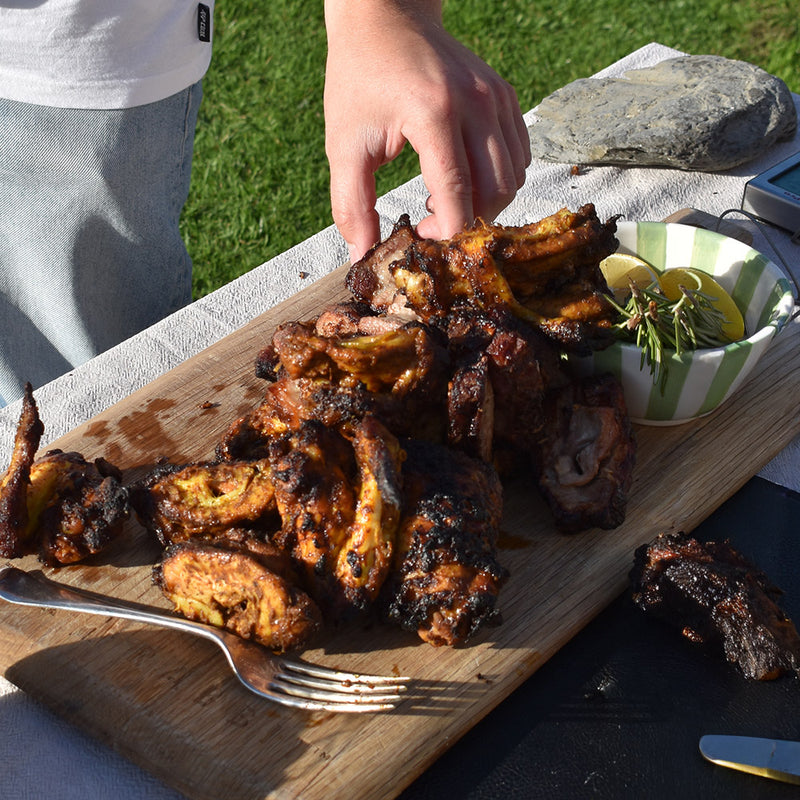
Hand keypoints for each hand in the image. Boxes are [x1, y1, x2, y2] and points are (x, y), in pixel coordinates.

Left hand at [323, 0, 530, 261]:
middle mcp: (476, 104)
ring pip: (513, 178)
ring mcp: (496, 98)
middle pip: (495, 193)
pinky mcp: (505, 97)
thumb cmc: (359, 80)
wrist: (384, 17)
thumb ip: (351, 206)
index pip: (457, 198)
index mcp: (434, 115)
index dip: (442, 234)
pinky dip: (496, 179)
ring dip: (483, 203)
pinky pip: (518, 156)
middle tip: (430, 223)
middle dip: (466, 223)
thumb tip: (361, 257)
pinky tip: (461, 177)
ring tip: (442, 199)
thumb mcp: (344, 145)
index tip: (417, 236)